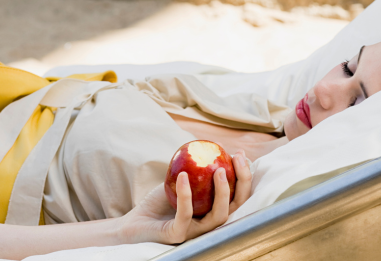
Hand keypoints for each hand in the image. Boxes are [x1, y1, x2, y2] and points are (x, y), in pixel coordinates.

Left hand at [116, 150, 251, 244]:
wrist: (136, 220)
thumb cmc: (161, 200)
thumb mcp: (182, 179)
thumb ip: (197, 167)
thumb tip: (214, 145)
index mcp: (214, 210)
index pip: (238, 196)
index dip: (244, 176)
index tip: (240, 154)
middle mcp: (210, 224)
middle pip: (236, 207)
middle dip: (242, 182)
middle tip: (237, 160)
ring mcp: (195, 232)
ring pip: (219, 216)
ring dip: (222, 192)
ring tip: (218, 170)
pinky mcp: (178, 235)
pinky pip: (185, 215)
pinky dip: (186, 195)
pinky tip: (183, 176)